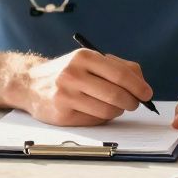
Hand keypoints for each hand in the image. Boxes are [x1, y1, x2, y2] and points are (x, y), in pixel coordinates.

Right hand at [18, 49, 153, 126]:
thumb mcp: (89, 60)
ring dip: (118, 111)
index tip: (147, 93)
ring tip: (116, 106)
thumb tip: (142, 82)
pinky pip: (95, 120)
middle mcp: (73, 74)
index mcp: (83, 57)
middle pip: (116, 94)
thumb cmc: (68, 72)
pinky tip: (98, 110)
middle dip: (132, 102)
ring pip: (107, 110)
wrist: (30, 84)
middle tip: (136, 103)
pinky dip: (103, 117)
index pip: (120, 73)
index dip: (138, 86)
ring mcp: (66, 95)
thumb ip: (117, 67)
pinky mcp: (62, 114)